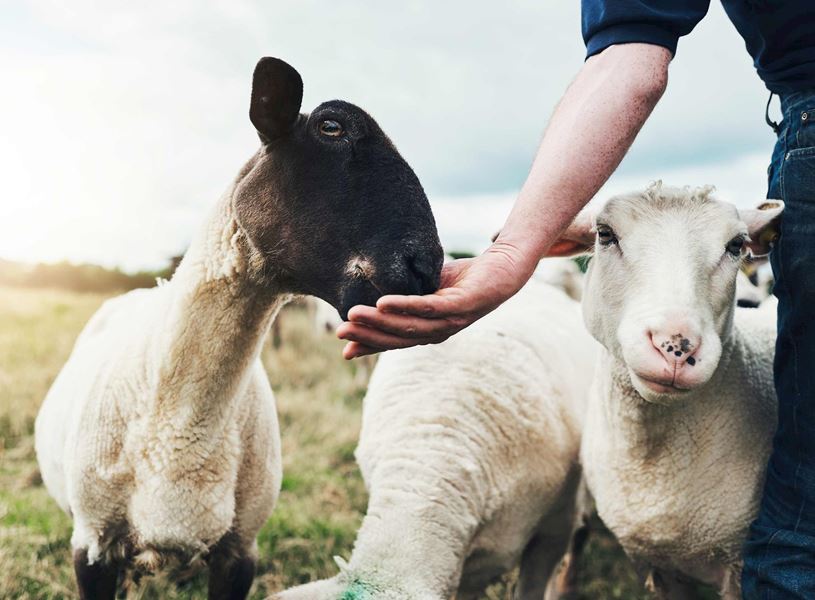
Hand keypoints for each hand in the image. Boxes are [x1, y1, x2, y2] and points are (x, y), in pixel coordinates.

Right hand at [336, 242, 534, 358]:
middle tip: (340, 332)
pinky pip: (429, 308)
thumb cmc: (465, 278)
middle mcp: (440, 331)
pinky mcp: (463, 306)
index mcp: (430, 329)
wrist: (504, 267)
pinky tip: (383, 303)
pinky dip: (404, 307)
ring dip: (380, 323)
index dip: (370, 347)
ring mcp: (452, 321)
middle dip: (368, 336)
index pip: (395, 341)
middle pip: (398, 338)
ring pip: (410, 326)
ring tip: (354, 316)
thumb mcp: (428, 287)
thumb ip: (405, 295)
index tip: (344, 350)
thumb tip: (373, 295)